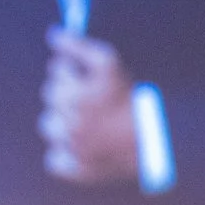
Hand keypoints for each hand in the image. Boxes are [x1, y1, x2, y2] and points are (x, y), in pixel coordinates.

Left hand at [39, 29, 141, 184]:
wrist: (156, 137)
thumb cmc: (131, 96)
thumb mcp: (108, 63)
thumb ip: (78, 46)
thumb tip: (52, 34)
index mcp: (75, 95)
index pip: (57, 70)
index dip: (73, 69)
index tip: (89, 75)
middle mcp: (71, 122)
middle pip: (50, 96)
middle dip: (67, 91)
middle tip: (91, 96)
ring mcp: (72, 148)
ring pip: (48, 125)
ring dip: (61, 120)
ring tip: (86, 119)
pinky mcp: (76, 170)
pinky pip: (54, 160)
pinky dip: (64, 153)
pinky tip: (83, 145)